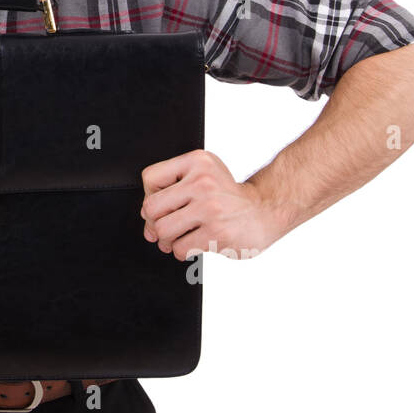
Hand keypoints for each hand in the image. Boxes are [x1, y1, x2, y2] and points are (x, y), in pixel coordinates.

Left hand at [140, 149, 287, 260]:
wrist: (266, 210)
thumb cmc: (229, 196)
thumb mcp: (203, 173)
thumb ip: (172, 189)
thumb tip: (147, 223)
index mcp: (197, 161)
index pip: (150, 178)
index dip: (150, 196)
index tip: (164, 205)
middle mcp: (203, 182)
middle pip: (152, 207)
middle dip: (155, 223)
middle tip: (168, 227)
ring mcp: (211, 208)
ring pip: (163, 230)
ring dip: (167, 240)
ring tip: (180, 237)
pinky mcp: (217, 233)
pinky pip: (181, 248)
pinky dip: (182, 251)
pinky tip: (194, 243)